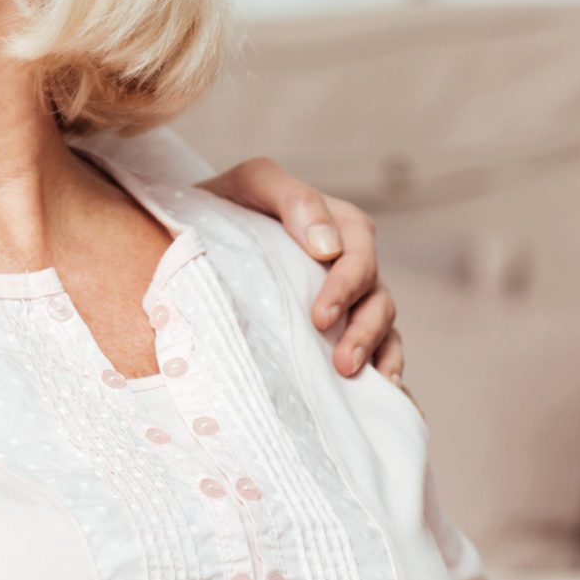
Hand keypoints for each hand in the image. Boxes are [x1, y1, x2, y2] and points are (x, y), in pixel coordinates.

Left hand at [197, 157, 399, 378]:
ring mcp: (348, 299)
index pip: (359, 253)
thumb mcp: (251, 184)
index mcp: (338, 226)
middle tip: (342, 362)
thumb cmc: (226, 206)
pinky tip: (384, 395)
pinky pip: (378, 351)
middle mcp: (349, 264)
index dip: (347, 285)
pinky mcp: (339, 329)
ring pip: (383, 325)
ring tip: (352, 379)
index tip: (320, 317)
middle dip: (364, 330)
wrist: (191, 235)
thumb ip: (292, 199)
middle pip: (377, 296)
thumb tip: (327, 247)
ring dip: (377, 353)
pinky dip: (387, 370)